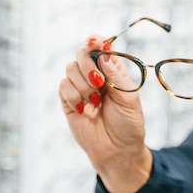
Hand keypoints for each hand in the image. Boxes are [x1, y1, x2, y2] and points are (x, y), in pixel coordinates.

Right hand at [58, 35, 151, 192]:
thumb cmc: (128, 124)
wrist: (117, 151)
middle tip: (100, 83)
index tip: (95, 42)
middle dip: (88, 65)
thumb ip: (116, 75)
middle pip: (82, 53)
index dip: (96, 41)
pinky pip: (63, 86)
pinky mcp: (68, 101)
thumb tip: (103, 54)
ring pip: (70, 68)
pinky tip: (84, 109)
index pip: (101, 47)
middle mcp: (96, 75)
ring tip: (96, 102)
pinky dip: (73, 96)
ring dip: (83, 85)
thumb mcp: (129, 98)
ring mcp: (80, 87)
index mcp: (114, 70)